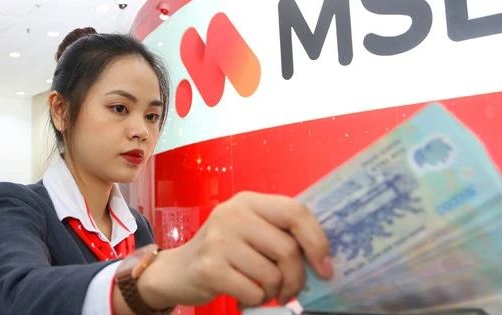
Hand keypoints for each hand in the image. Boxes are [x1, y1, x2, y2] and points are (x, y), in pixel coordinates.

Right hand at [140, 191, 332, 308]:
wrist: (176, 270)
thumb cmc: (223, 251)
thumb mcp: (249, 230)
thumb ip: (279, 233)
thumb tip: (322, 258)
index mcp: (249, 201)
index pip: (296, 212)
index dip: (317, 240)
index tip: (325, 267)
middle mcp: (233, 214)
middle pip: (288, 248)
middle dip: (297, 277)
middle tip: (292, 290)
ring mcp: (219, 240)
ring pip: (272, 274)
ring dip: (275, 291)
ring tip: (263, 290)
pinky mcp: (210, 268)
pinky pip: (253, 291)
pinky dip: (256, 300)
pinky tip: (246, 295)